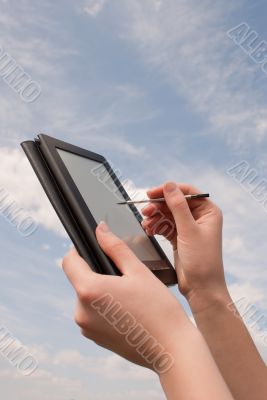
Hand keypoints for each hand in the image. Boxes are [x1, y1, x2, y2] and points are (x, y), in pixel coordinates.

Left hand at [62, 221, 193, 373]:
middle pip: (79, 280)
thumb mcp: (138, 271)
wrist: (170, 348)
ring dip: (101, 290)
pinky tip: (127, 309)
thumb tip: (100, 229)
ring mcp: (87, 328)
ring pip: (87, 297)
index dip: (78, 251)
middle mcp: (81, 311)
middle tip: (123, 274)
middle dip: (96, 272)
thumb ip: (115, 247)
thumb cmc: (158, 308)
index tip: (93, 248)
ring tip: (128, 293)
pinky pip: (93, 314)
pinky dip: (104, 307)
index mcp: (89, 290)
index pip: (69, 262)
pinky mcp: (94, 338)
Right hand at [141, 182, 227, 312]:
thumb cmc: (202, 261)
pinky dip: (156, 226)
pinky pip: (165, 226)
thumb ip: (178, 206)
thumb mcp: (189, 231)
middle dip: (158, 206)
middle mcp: (199, 217)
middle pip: (174, 202)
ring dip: (155, 217)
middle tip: (145, 211)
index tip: (151, 193)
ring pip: (167, 214)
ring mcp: (188, 227)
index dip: (168, 190)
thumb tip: (169, 185)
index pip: (186, 192)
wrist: (201, 288)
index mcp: (208, 212)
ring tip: (146, 223)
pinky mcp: (179, 237)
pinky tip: (148, 229)